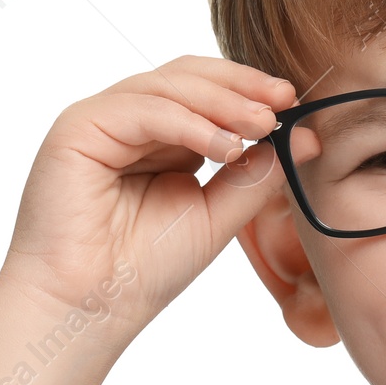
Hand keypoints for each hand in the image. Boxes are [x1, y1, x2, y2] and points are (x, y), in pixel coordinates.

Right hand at [0, 55, 298, 335]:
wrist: (91, 307)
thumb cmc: (143, 270)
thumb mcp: (217, 216)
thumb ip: (257, 176)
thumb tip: (306, 137)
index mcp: (160, 138)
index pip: (207, 93)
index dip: (250, 91)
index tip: (294, 103)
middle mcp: (129, 121)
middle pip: (188, 77)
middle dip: (241, 86)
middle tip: (284, 100)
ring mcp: (101, 120)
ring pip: (167, 85)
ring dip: (222, 102)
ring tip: (263, 124)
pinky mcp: (79, 127)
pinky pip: (143, 110)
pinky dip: (189, 123)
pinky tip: (226, 147)